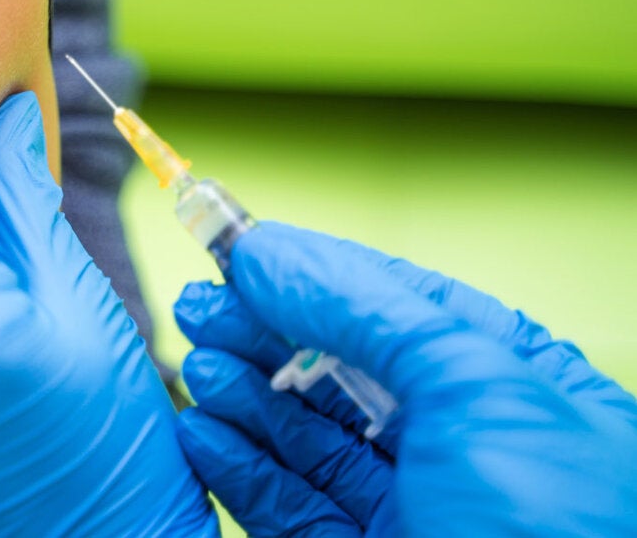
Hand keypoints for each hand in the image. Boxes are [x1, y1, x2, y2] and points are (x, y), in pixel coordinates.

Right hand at [171, 221, 636, 535]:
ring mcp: (415, 513)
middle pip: (342, 370)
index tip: (234, 249)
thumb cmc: (560, 532)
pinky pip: (292, 510)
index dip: (312, 274)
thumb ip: (365, 308)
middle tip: (198, 306)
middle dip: (264, 334)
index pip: (397, 304)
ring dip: (245, 398)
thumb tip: (271, 253)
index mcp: (514, 387)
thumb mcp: (473, 387)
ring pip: (311, 441)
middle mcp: (464, 448)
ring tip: (197, 366)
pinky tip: (205, 436)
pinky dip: (242, 471)